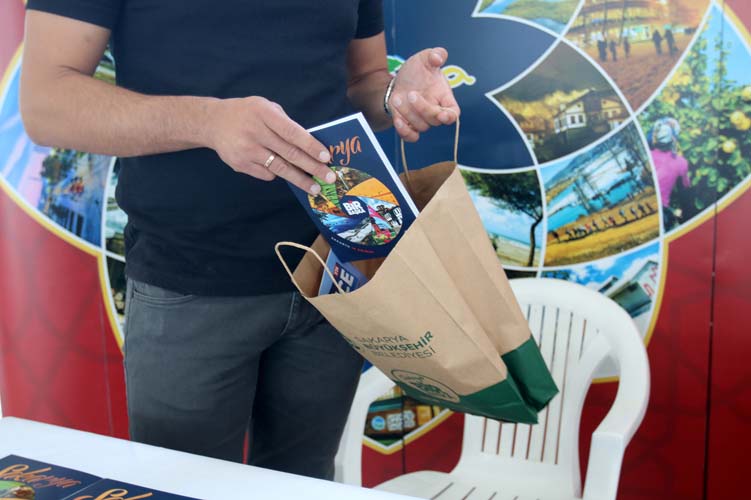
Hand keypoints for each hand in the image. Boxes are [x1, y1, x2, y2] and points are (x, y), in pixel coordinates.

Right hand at [205, 96, 334, 193]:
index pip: (292, 132)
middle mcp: (255, 132)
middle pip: (289, 153)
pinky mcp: (240, 164)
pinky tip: (284, 172)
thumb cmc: (247, 114)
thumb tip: (310, 145)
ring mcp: (246, 150)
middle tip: (330, 177)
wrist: (213, 122)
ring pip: (280, 168)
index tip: (326, 157)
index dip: (310, 146)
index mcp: (264, 114)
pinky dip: (278, 174)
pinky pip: (267, 174)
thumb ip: (285, 123)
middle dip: (312, 167)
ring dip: (300, 180)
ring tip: (316, 188)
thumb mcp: (265, 107)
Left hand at [389, 47, 459, 141]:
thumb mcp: (425, 58)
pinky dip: (404, 131)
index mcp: (444, 97)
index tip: (443, 114)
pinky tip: (398, 120)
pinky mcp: (409, 125)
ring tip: (398, 98)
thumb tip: (438, 57)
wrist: (400, 80)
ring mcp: (422, 120)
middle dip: (423, 109)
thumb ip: (435, 54)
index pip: (454, 113)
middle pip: (435, 121)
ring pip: (421, 127)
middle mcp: (435, 111)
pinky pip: (410, 136)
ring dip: (408, 114)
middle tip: (411, 94)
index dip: (450, 116)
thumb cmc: (418, 70)